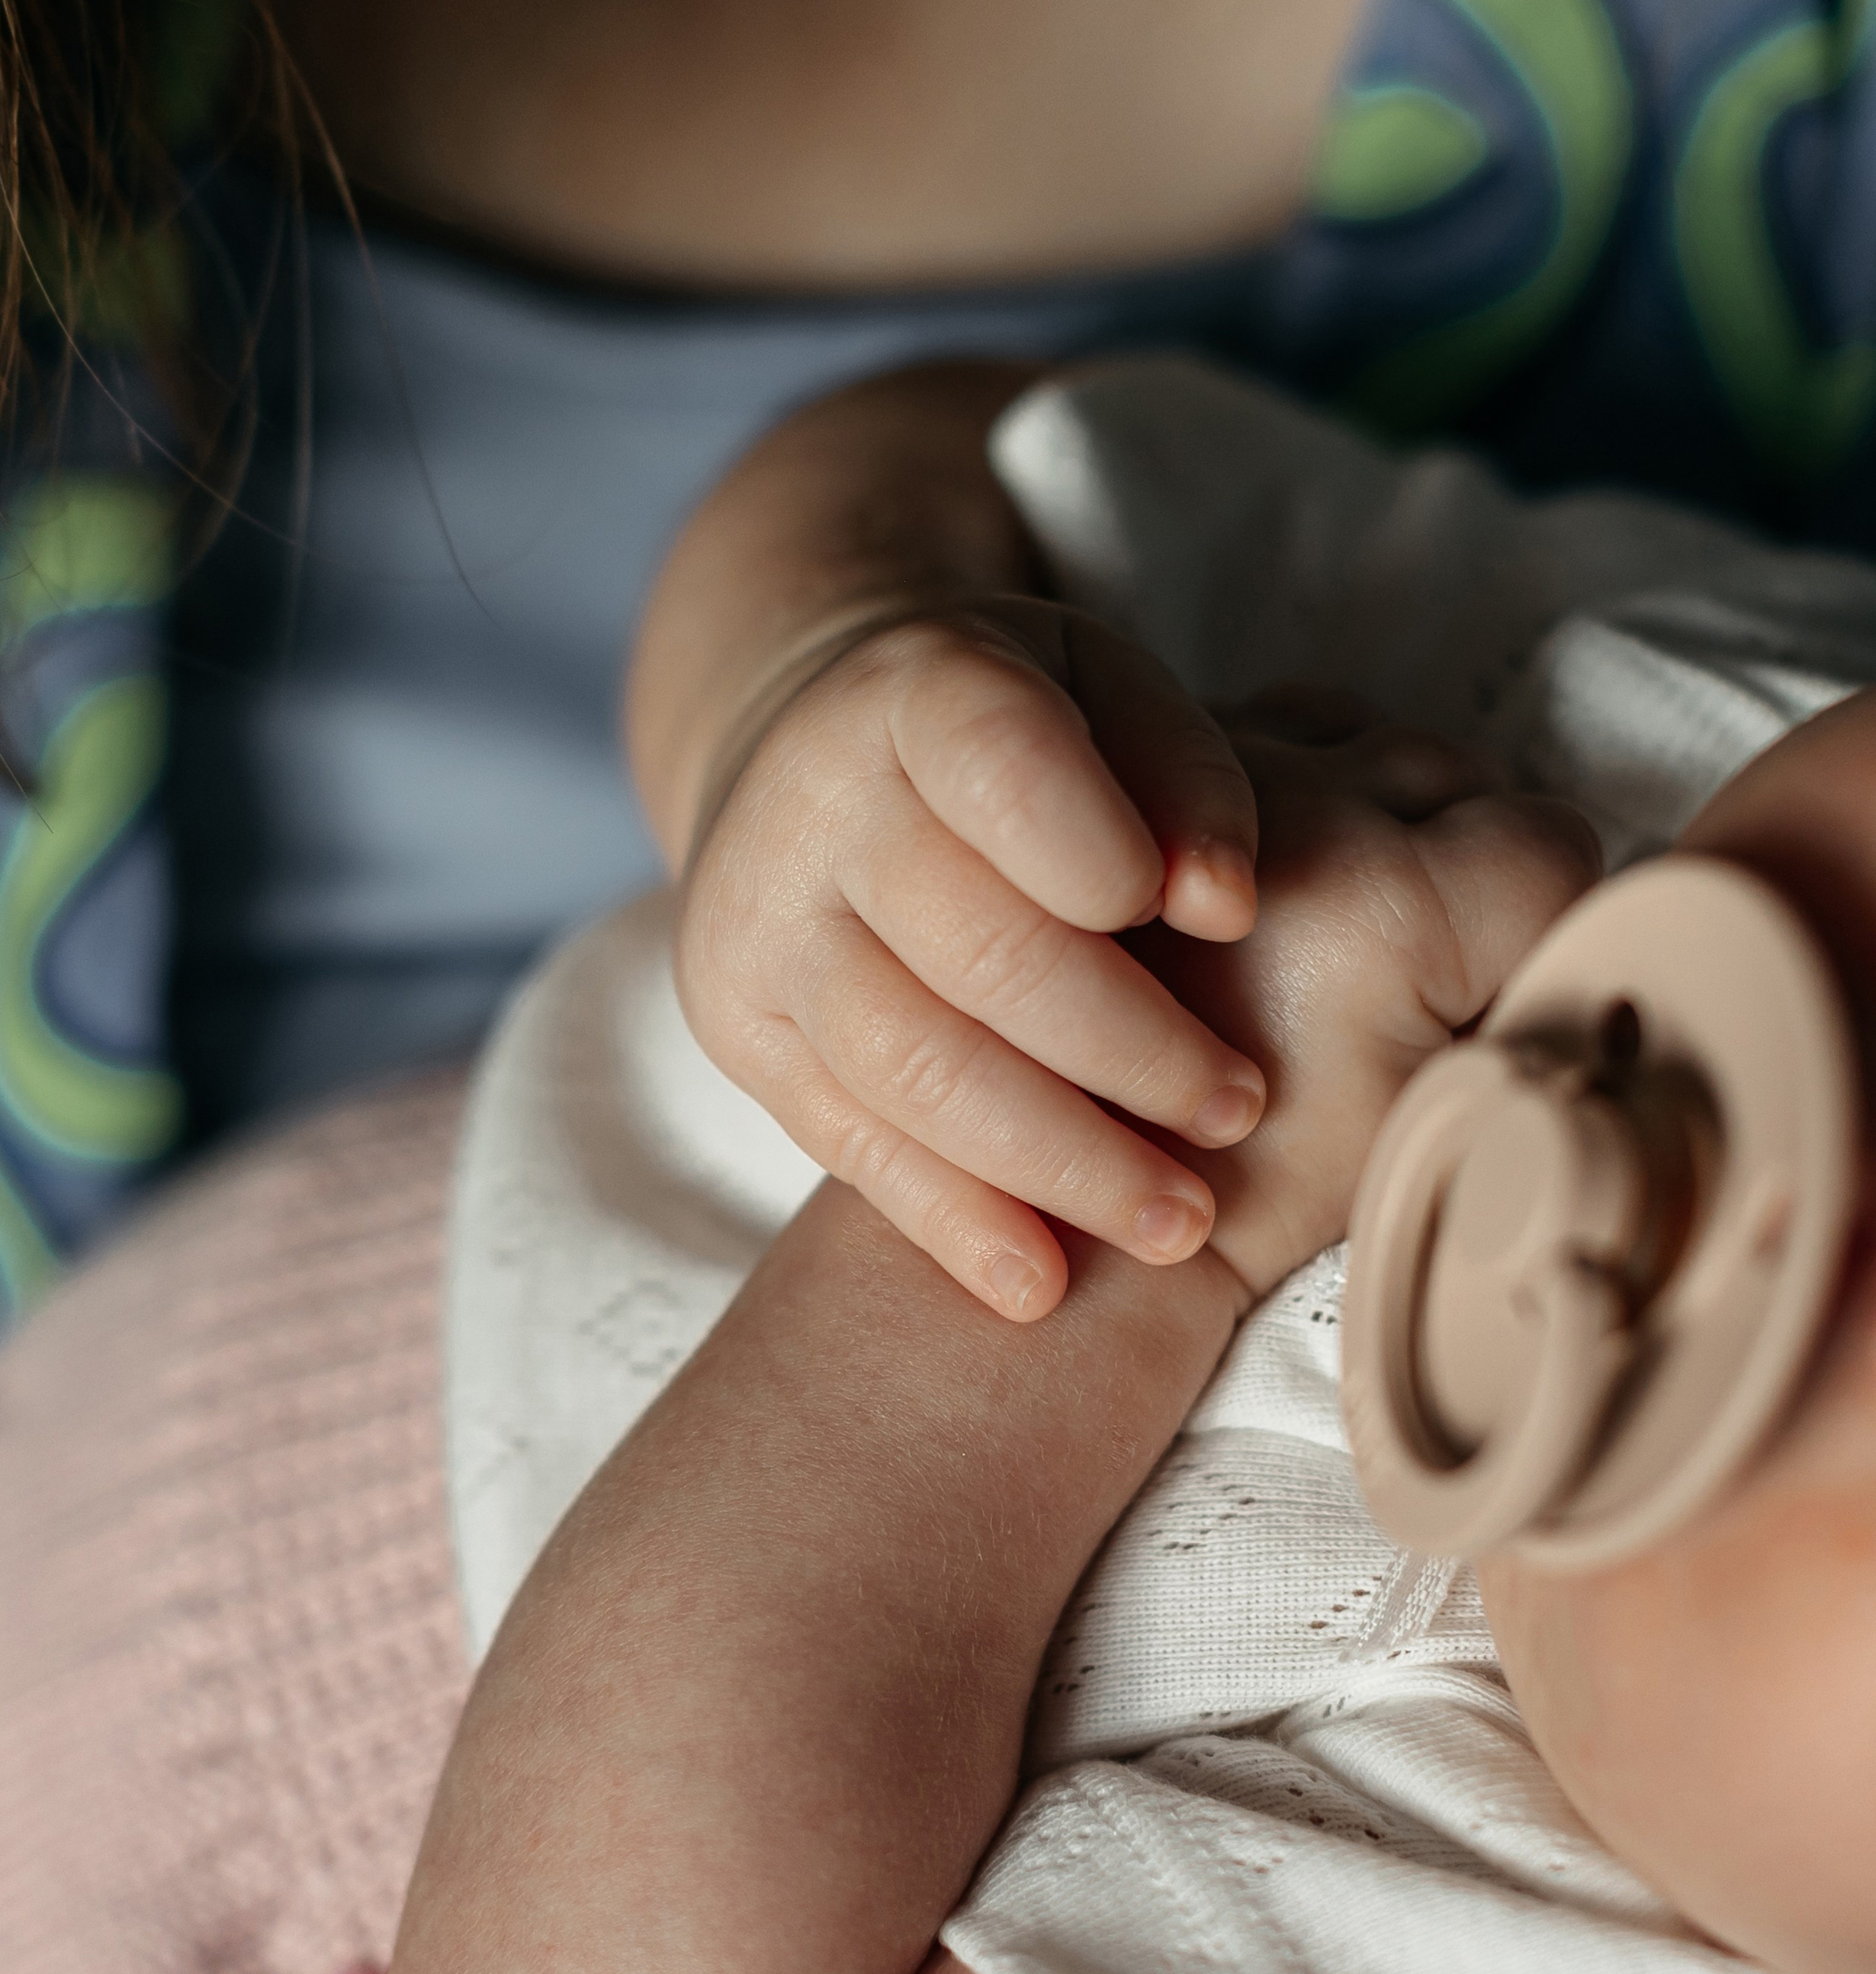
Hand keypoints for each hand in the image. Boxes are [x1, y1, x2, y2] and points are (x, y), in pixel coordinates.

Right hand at [674, 597, 1265, 1322]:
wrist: (814, 758)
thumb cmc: (1019, 741)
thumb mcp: (1110, 696)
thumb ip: (1183, 775)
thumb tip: (1223, 903)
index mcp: (914, 690)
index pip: (1005, 774)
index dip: (1112, 857)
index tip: (1229, 925)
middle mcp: (809, 804)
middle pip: (979, 953)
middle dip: (1130, 1052)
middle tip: (1239, 1110)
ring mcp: (754, 923)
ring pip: (912, 1070)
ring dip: (1059, 1164)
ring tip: (1175, 1221)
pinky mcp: (733, 1027)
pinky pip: (847, 1143)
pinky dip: (953, 1221)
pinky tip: (1043, 1283)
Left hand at [1135, 707, 1601, 1302]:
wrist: (1079, 1202)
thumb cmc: (1248, 1194)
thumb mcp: (1428, 1130)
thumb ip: (1525, 1020)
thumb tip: (1593, 952)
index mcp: (1385, 906)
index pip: (1553, 848)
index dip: (1545, 925)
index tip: (1493, 992)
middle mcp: (1296, 812)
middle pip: (1458, 772)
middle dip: (1461, 860)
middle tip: (1411, 972)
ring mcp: (1204, 777)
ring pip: (1359, 733)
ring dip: (1374, 808)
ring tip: (1343, 921)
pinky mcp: (1131, 773)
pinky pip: (1258, 732)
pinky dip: (1283, 792)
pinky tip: (1267, 887)